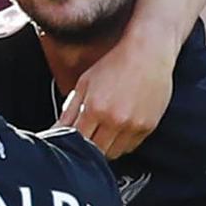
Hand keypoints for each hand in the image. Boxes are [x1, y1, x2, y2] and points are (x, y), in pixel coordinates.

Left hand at [56, 19, 174, 158]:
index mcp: (95, 108)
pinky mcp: (148, 126)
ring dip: (105, 147)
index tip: (70, 139)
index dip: (71, 142)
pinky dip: (122, 143)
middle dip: (87, 147)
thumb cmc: (115, 64)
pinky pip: (131, 147)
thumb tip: (56, 130)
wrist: (148, 53)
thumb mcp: (85, 83)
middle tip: (87, 135)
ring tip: (103, 131)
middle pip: (95, 151)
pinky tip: (119, 128)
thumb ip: (69, 110)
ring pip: (114, 153)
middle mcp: (115, 119)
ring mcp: (134, 125)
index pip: (77, 140)